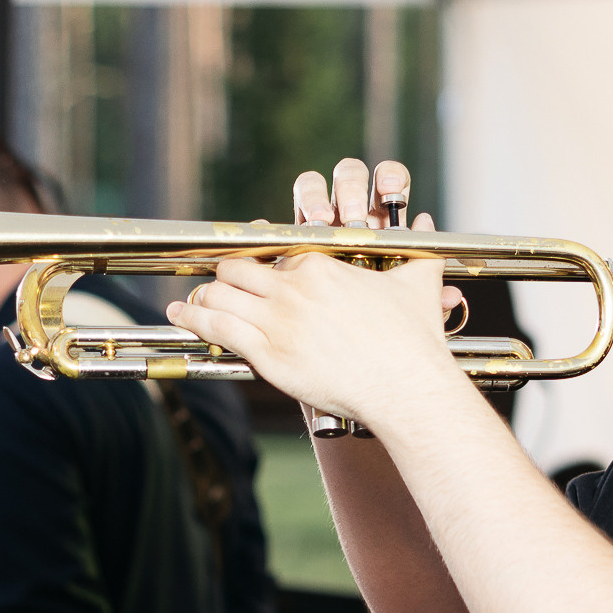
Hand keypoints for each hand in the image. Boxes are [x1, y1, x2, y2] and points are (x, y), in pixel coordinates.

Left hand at [169, 157, 467, 426]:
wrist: (407, 387)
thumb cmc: (415, 340)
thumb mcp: (418, 281)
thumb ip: (419, 248)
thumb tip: (428, 226)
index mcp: (321, 266)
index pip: (273, 252)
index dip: (259, 257)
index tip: (252, 262)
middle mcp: (294, 289)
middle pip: (238, 269)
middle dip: (225, 275)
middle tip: (218, 282)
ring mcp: (278, 323)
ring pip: (220, 296)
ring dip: (203, 296)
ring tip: (192, 299)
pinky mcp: (270, 356)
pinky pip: (219, 329)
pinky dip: (197, 319)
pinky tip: (184, 315)